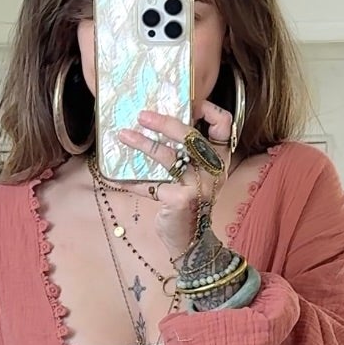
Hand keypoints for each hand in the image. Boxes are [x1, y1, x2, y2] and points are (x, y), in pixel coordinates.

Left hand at [117, 100, 231, 261]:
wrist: (191, 241)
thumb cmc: (190, 204)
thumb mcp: (195, 176)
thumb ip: (186, 154)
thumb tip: (155, 123)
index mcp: (219, 159)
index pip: (225, 126)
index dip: (210, 110)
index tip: (190, 103)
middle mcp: (214, 170)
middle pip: (191, 136)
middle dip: (165, 122)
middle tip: (142, 115)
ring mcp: (199, 185)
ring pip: (168, 156)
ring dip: (142, 144)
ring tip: (123, 135)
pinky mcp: (180, 199)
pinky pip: (151, 184)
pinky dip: (133, 181)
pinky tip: (118, 178)